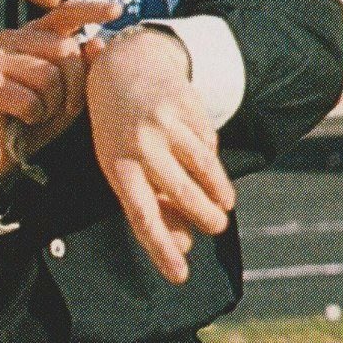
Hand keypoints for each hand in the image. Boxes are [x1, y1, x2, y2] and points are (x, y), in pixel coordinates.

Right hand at [0, 1, 113, 160]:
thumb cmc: (31, 120)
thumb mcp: (66, 95)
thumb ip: (82, 68)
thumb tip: (97, 42)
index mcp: (33, 35)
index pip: (64, 13)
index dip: (91, 10)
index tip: (116, 10)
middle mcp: (12, 38)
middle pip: (65, 48)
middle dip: (75, 85)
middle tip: (62, 106)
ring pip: (49, 75)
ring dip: (52, 105)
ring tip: (37, 113)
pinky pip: (30, 100)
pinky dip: (33, 117)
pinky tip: (20, 120)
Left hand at [85, 27, 234, 283]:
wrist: (124, 66)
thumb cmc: (121, 131)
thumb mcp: (123, 166)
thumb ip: (152, 205)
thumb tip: (182, 246)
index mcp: (117, 165)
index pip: (142, 216)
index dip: (162, 250)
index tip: (181, 277)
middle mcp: (140, 144)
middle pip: (181, 193)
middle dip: (204, 217)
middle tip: (217, 228)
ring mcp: (165, 123)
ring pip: (203, 167)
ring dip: (219, 192)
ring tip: (225, 208)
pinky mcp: (186, 106)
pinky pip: (208, 142)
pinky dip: (212, 160)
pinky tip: (208, 167)